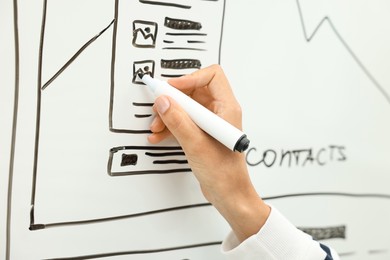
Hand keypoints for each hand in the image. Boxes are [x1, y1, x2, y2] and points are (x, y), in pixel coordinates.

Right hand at [148, 65, 269, 241]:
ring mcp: (210, 123)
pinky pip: (184, 121)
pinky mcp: (202, 133)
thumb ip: (178, 121)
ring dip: (168, 114)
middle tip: (158, 108)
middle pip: (194, 90)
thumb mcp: (196, 145)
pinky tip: (160, 136)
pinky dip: (170, 125)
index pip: (212, 76)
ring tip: (156, 128)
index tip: (171, 88)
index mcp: (227, 108)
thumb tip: (164, 101)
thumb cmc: (224, 173)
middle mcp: (220, 112)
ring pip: (186, 106)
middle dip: (173, 100)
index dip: (189, 78)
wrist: (228, 194)